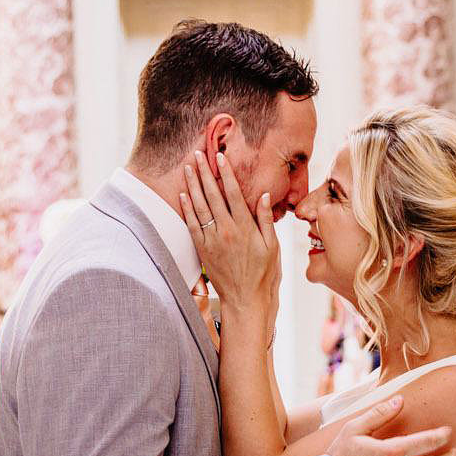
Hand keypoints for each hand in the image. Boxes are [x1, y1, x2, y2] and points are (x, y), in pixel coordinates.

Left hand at [180, 148, 278, 310]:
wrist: (246, 300)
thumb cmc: (264, 274)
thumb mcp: (272, 246)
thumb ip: (265, 220)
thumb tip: (263, 195)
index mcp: (246, 227)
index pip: (233, 193)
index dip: (226, 174)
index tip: (220, 157)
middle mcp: (227, 231)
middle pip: (212, 195)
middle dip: (205, 173)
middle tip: (197, 155)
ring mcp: (213, 241)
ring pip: (200, 208)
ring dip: (193, 186)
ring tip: (188, 169)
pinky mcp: (203, 251)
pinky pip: (192, 226)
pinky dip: (187, 210)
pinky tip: (183, 196)